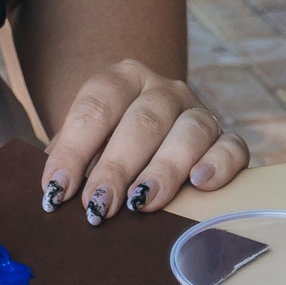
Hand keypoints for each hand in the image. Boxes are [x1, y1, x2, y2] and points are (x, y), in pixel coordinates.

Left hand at [39, 60, 246, 223]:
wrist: (147, 133)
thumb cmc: (108, 143)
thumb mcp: (85, 142)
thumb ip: (70, 159)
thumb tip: (54, 192)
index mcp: (122, 79)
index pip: (97, 105)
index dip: (74, 148)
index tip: (57, 188)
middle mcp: (163, 89)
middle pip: (143, 121)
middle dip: (117, 166)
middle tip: (98, 205)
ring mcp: (198, 110)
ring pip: (190, 131)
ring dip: (164, 169)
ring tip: (141, 202)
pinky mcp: (225, 138)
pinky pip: (232, 147)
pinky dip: (219, 164)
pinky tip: (199, 184)